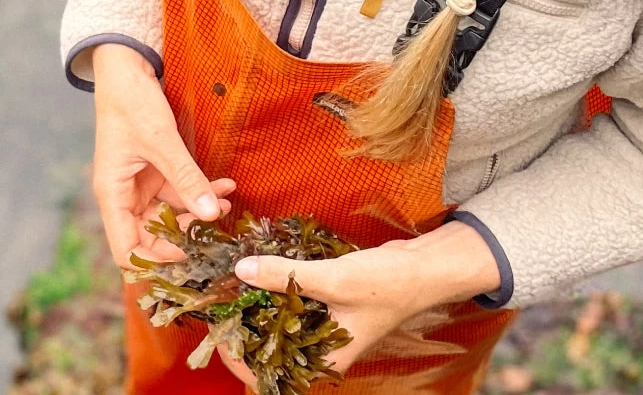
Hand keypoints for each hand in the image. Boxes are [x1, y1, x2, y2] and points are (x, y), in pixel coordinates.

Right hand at [90, 43, 234, 265]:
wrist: (126, 67)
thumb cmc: (132, 102)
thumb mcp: (161, 140)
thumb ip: (186, 178)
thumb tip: (210, 214)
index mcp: (113, 194)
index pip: (127, 250)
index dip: (156, 262)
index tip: (190, 257)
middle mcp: (124, 195)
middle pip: (150, 238)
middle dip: (184, 238)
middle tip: (216, 237)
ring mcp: (139, 183)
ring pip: (169, 214)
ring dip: (197, 211)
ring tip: (227, 203)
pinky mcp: (153, 170)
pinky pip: (177, 190)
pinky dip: (199, 189)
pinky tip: (224, 185)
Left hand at [216, 220, 502, 387]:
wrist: (421, 268)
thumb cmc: (386, 285)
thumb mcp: (332, 279)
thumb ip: (285, 276)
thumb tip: (241, 270)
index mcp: (326, 358)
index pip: (273, 375)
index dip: (243, 360)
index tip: (221, 334)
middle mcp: (322, 346)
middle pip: (273, 347)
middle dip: (246, 326)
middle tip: (221, 300)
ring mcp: (325, 324)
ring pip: (281, 322)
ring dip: (260, 303)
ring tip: (234, 281)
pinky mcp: (327, 301)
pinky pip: (294, 300)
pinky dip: (278, 288)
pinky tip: (263, 267)